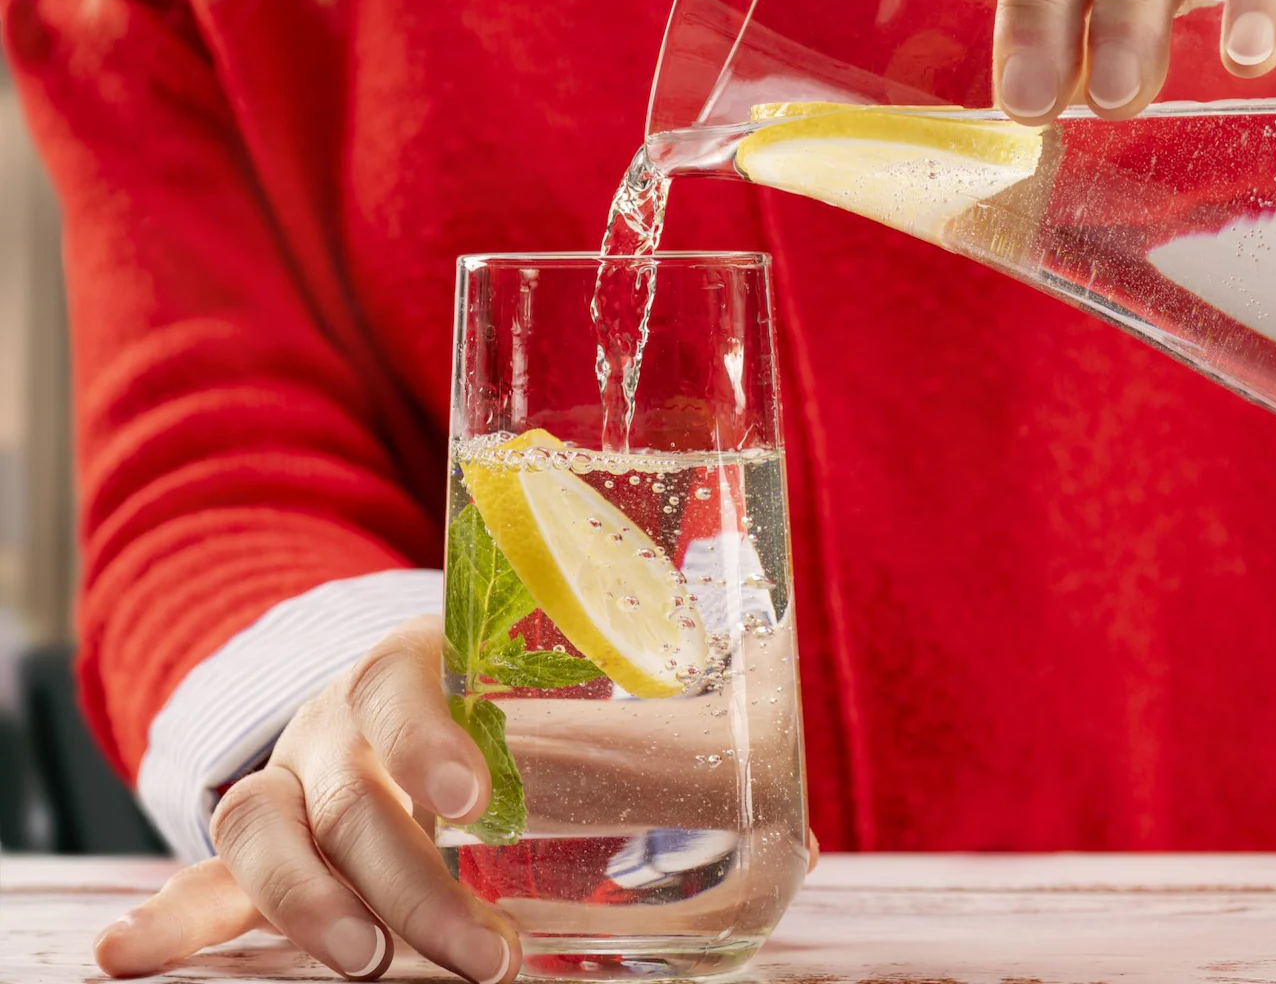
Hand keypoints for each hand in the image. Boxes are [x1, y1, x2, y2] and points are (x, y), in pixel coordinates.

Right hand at [92, 616, 822, 980]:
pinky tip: (130, 957)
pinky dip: (169, 919)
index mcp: (421, 665)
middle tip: (481, 957)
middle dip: (404, 881)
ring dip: (309, 910)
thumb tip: (802, 850)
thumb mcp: (580, 723)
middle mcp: (341, 718)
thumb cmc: (510, 712)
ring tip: (370, 968)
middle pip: (340, 791)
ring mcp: (289, 778)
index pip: (402, 683)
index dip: (428, 738)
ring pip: (257, 829)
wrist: (400, 688)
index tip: (473, 798)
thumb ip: (671, 772)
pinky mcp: (259, 847)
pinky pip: (201, 876)